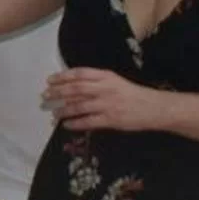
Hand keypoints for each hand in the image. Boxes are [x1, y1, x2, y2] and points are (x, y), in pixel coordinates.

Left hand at [43, 67, 166, 132]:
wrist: (153, 108)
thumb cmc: (133, 94)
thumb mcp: (115, 81)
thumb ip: (97, 82)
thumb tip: (73, 85)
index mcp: (106, 76)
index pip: (80, 74)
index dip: (63, 76)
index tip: (50, 80)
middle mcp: (104, 88)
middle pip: (76, 88)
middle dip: (58, 92)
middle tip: (45, 96)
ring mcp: (107, 104)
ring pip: (79, 106)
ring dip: (63, 109)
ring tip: (53, 112)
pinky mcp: (110, 119)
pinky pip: (88, 121)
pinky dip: (75, 123)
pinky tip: (66, 125)